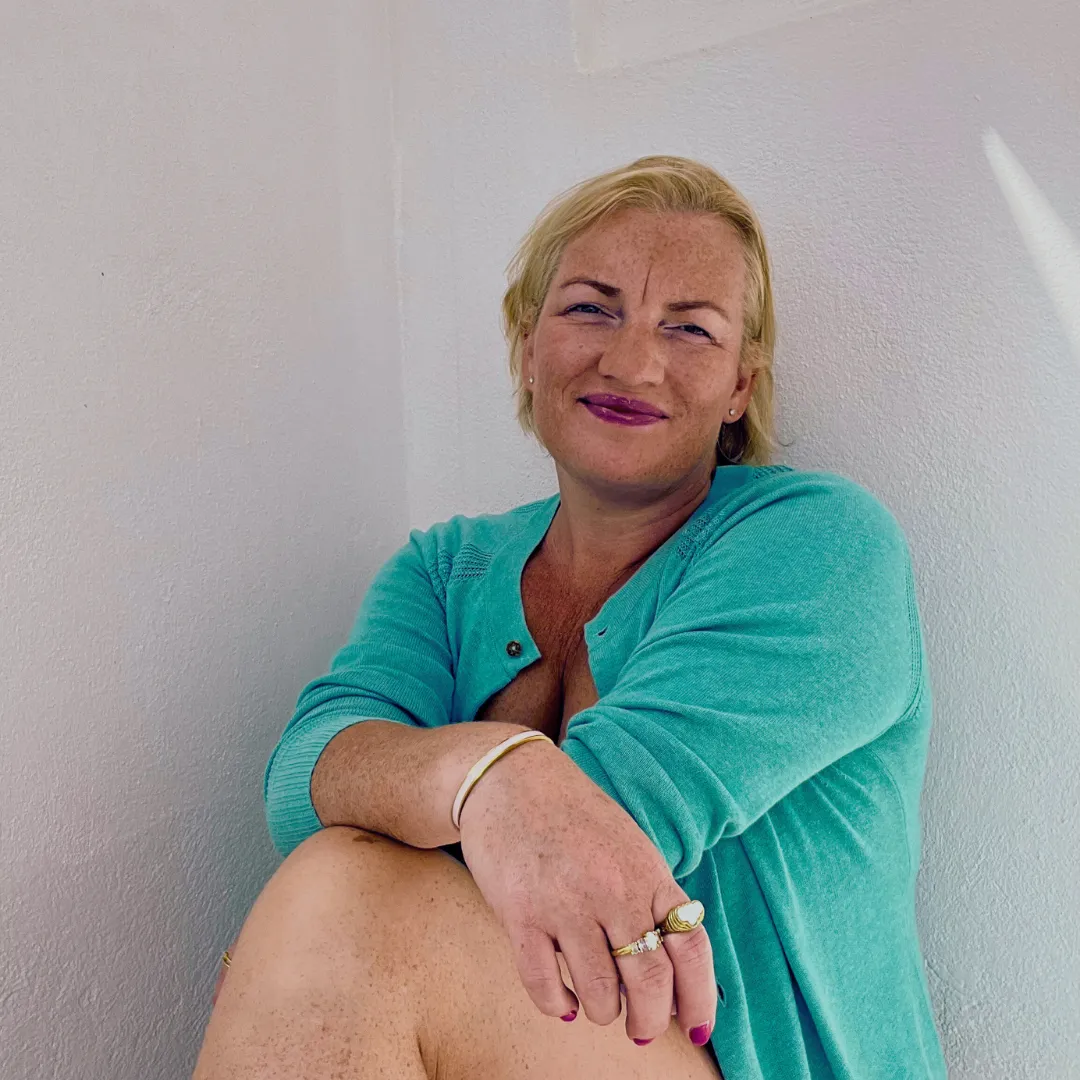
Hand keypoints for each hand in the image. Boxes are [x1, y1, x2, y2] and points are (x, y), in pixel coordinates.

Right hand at [457, 739, 716, 1045]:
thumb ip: (649, 900)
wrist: (510, 778)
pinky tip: (561, 999)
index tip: (695, 1028)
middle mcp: (613, 889)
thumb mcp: (627, 847)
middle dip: (648, 1021)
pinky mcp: (521, 914)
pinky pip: (544, 986)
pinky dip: (557, 1004)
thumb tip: (667, 976)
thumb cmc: (573, 815)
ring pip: (599, 995)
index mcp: (647, 872)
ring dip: (602, 1012)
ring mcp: (566, 903)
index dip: (700, 999)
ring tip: (596, 1004)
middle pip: (650, 983)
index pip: (692, 948)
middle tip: (640, 1029)